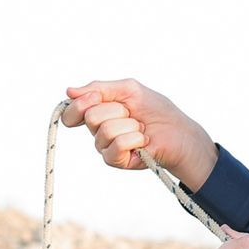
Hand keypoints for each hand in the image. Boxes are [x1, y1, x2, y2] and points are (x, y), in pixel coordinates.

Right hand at [61, 78, 218, 188]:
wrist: (179, 132)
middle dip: (117, 110)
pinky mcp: (116, 161)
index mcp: (97, 112)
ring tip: (141, 128)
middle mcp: (97, 131)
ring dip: (130, 124)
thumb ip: (100, 88)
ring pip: (105, 130)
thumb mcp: (128, 90)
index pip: (72, 112)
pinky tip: (143, 141)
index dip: (79, 103)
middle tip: (132, 114)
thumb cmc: (156, 110)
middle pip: (90, 116)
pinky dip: (134, 139)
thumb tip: (69, 91)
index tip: (96, 97)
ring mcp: (105, 147)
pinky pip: (116, 145)